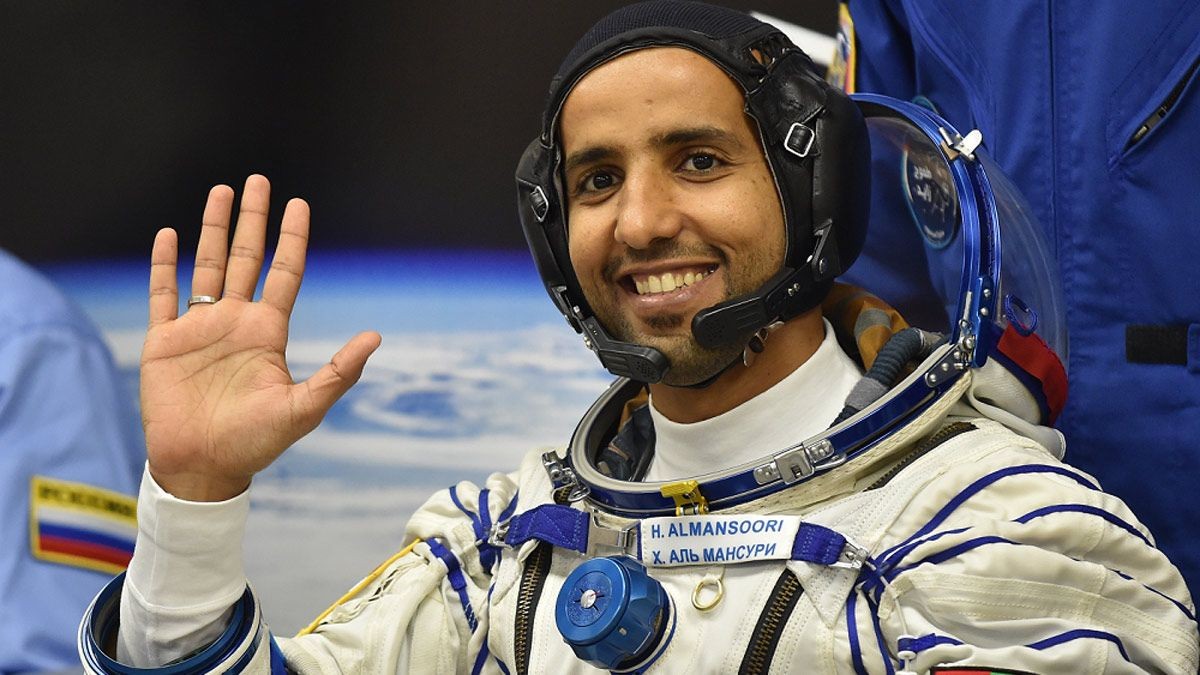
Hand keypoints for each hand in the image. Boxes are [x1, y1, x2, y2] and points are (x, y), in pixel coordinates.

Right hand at [141, 175, 380, 500]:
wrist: (202, 468)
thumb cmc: (255, 443)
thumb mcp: (303, 408)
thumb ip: (338, 372)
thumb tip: (376, 336)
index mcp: (268, 332)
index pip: (284, 272)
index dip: (291, 238)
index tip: (299, 204)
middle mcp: (236, 322)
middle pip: (246, 257)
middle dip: (253, 219)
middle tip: (258, 180)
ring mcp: (199, 328)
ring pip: (206, 265)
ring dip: (212, 228)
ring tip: (220, 192)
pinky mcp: (164, 341)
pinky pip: (163, 294)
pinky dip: (164, 264)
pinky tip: (168, 235)